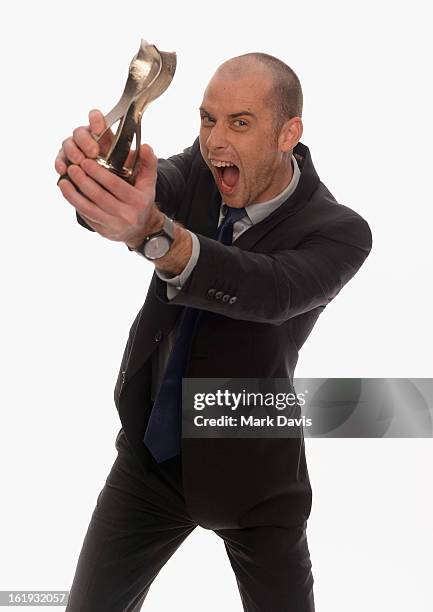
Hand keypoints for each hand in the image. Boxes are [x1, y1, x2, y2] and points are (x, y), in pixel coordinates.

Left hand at [56, 109, 159, 244]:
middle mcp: (127, 215)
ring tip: (63, 181)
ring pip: (88, 209)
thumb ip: (149, 162)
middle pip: (99, 196)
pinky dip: (75, 204)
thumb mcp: (149, 182)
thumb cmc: (142, 200)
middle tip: (72, 167)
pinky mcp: (103, 231)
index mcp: (138, 201)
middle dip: (82, 181)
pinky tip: (68, 193)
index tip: (85, 161)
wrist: (142, 229)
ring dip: (73, 195)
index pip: (115, 184)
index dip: (98, 173)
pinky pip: (86, 216)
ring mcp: (114, 225)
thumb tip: (144, 146)